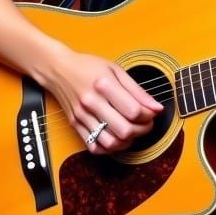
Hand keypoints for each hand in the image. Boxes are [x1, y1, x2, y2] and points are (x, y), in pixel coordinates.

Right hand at [45, 46, 162, 153]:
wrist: (58, 69)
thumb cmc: (88, 66)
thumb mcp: (116, 70)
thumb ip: (137, 91)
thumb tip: (157, 108)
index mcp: (104, 84)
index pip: (134, 111)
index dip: (149, 116)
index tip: (152, 112)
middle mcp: (91, 102)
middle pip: (124, 130)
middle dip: (142, 130)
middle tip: (146, 124)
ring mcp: (82, 115)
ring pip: (110, 142)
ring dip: (127, 141)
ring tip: (132, 131)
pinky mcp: (75, 125)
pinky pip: (95, 146)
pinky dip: (109, 148)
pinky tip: (116, 137)